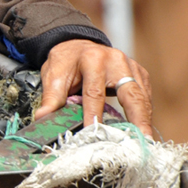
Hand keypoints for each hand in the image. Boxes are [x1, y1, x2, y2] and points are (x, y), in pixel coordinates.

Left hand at [33, 40, 153, 136]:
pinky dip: (144, 113)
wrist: (77, 46)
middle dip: (138, 118)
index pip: (95, 92)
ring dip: (144, 120)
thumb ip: (51, 98)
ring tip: (144, 141)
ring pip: (142, 96)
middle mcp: (116, 60)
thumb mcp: (53, 75)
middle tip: (141, 140)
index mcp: (92, 59)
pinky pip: (145, 96)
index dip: (95, 115)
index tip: (96, 134)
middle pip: (131, 93)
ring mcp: (131, 65)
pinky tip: (141, 130)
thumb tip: (41, 118)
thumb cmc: (66, 63)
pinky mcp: (139, 73)